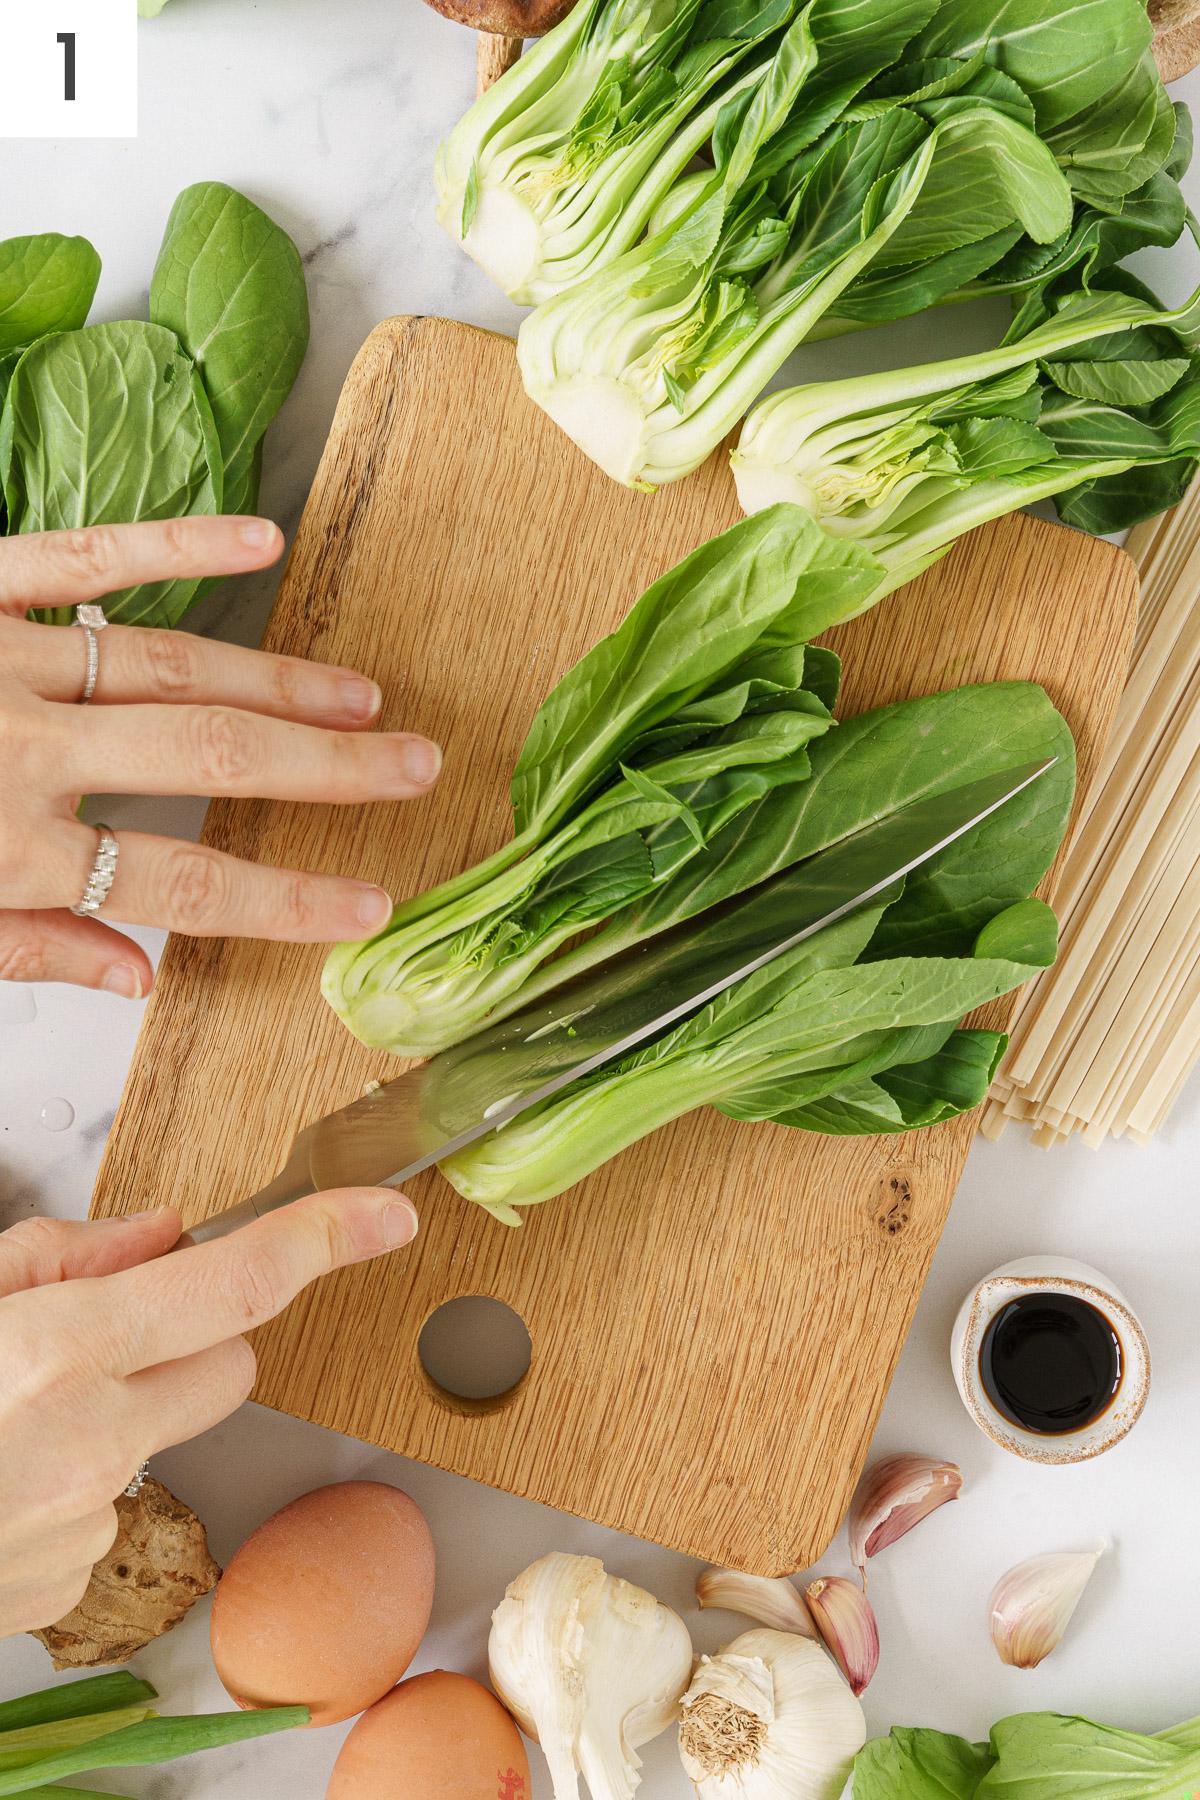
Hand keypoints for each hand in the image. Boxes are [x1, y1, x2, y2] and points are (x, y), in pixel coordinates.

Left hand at [0, 516, 441, 996]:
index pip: (180, 884)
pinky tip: (258, 541)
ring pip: (169, 666)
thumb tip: (135, 976)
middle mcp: (17, 752)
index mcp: (5, 853)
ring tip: (358, 699)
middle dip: (326, 765)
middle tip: (409, 765)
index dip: (287, 900)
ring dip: (278, 682)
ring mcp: (0, 660)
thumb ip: (27, 949)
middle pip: (207, 757)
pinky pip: (84, 558)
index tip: (368, 902)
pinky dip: (177, 545)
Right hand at [0, 1192, 417, 1636]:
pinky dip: (84, 1482)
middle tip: (106, 1330)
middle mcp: (88, 1441)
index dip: (323, 1238)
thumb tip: (162, 1234)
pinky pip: (121, 1507)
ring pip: (174, 1434)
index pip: (234, 1284)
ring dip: (129, 1408)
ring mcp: (85, 1523)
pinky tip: (9, 1476)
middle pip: (232, 1360)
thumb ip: (60, 1255)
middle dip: (197, 1330)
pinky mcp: (70, 1586)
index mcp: (58, 1351)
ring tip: (20, 1416)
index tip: (383, 1216)